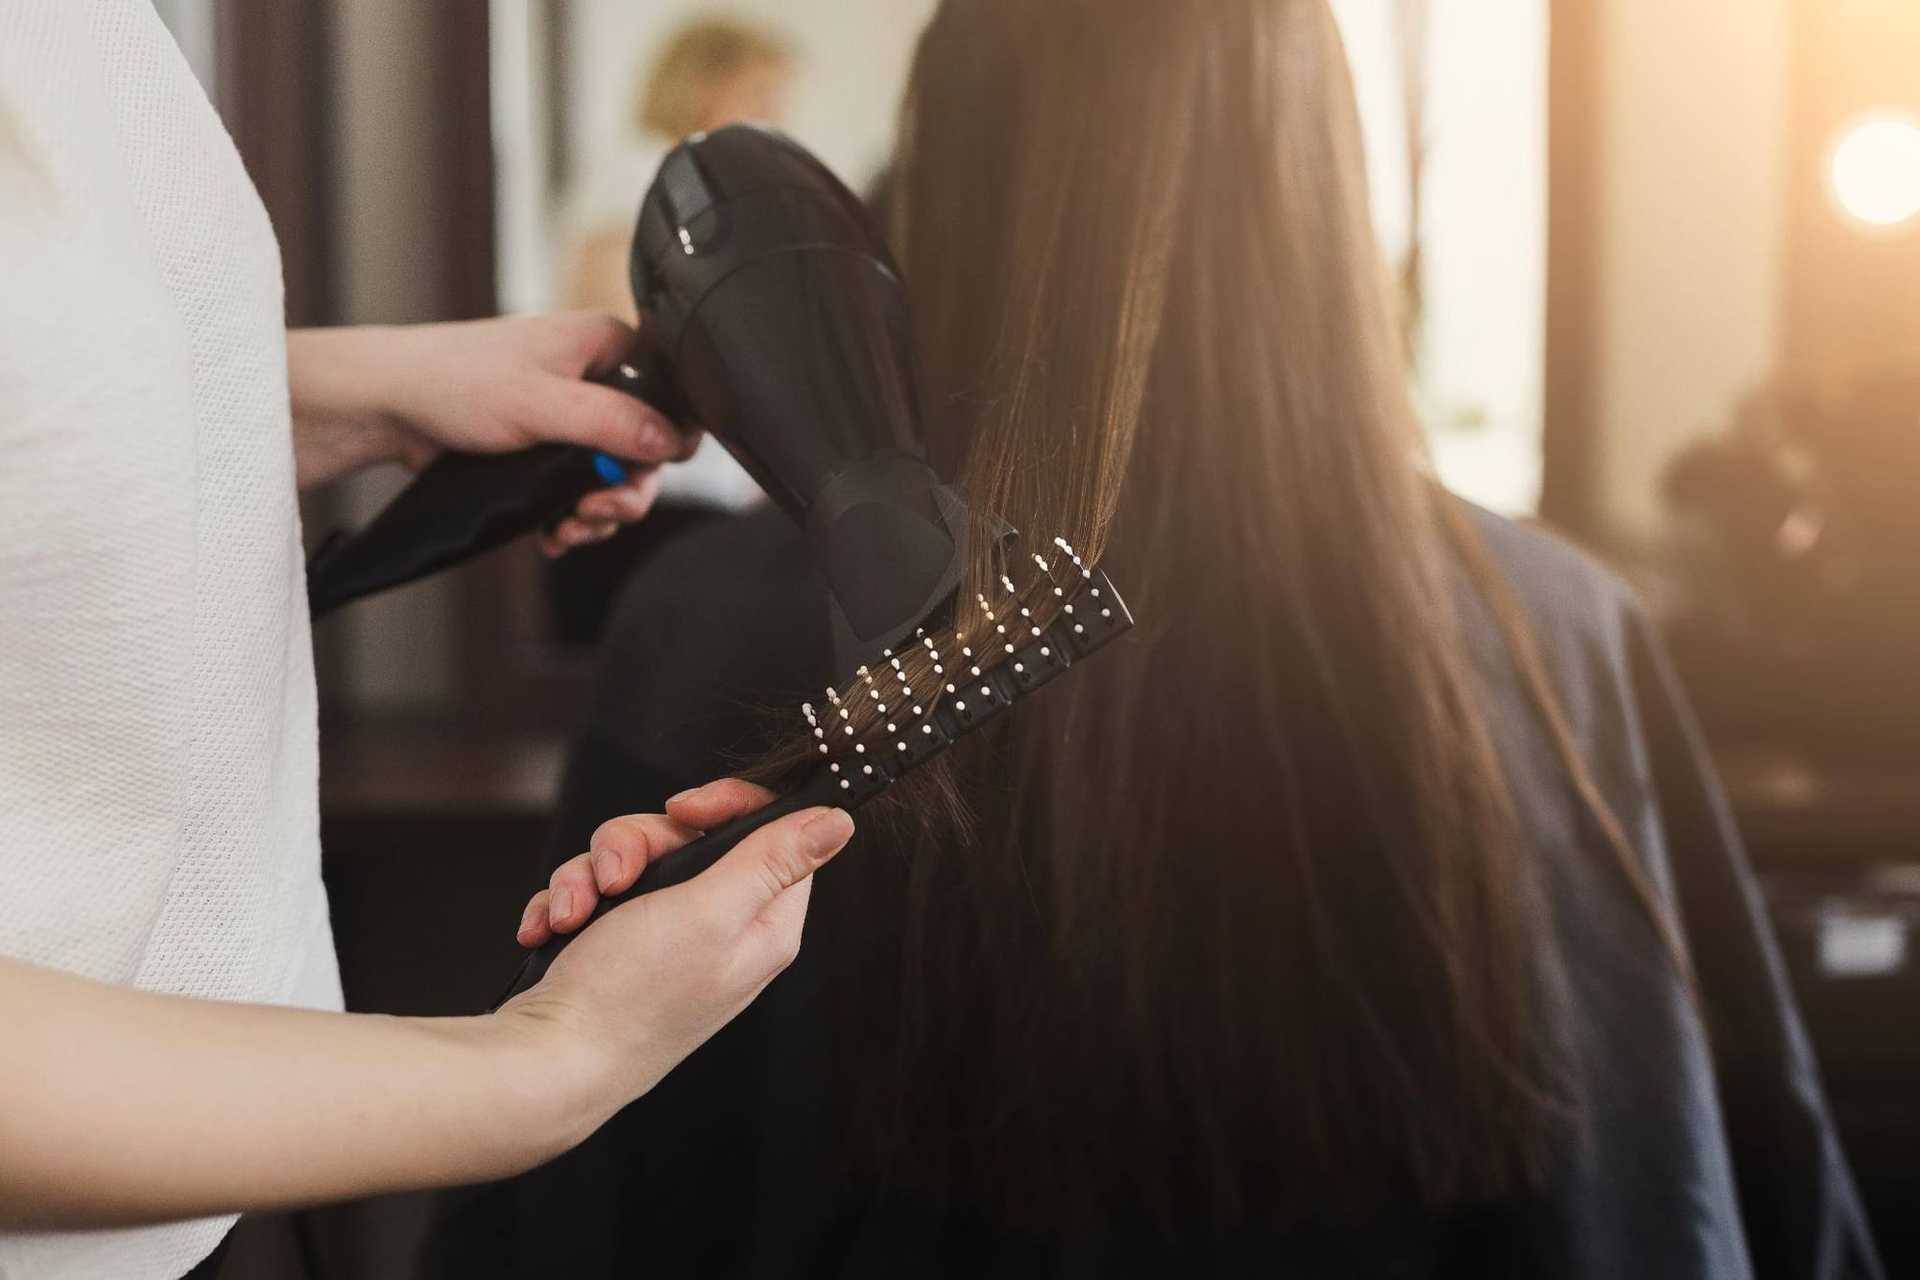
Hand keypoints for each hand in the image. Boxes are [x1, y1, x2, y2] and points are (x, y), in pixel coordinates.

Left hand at [288, 313, 699, 553]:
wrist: (392, 406)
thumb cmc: (454, 380)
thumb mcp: (543, 403)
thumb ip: (612, 422)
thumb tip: (670, 441)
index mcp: (605, 346)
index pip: (670, 396)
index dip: (666, 443)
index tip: (638, 476)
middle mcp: (594, 378)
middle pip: (644, 448)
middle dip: (624, 492)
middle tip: (597, 512)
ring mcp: (571, 415)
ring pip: (613, 476)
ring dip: (597, 513)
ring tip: (567, 527)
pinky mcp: (547, 448)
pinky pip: (581, 489)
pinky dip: (573, 517)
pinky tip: (554, 532)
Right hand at [499, 779, 853, 1109]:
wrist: (549, 1060)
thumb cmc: (632, 995)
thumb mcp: (710, 911)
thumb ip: (773, 859)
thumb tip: (840, 821)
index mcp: (763, 923)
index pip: (771, 832)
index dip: (725, 806)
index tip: (681, 809)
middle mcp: (721, 929)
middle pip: (689, 838)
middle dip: (634, 846)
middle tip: (614, 880)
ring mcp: (667, 940)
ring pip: (632, 860)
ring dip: (589, 878)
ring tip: (571, 917)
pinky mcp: (620, 948)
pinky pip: (596, 892)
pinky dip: (569, 904)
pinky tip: (550, 930)